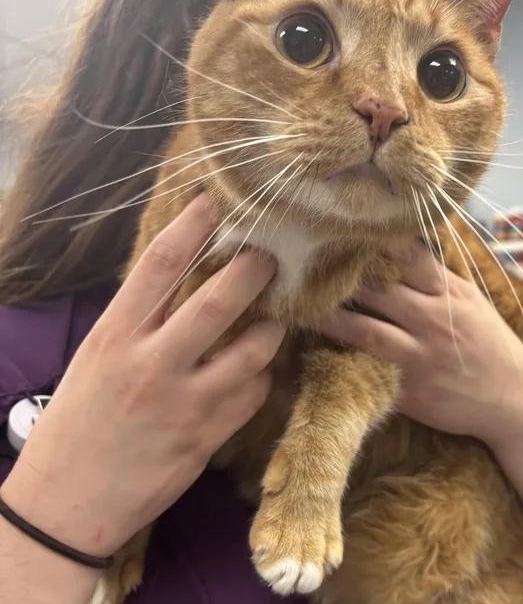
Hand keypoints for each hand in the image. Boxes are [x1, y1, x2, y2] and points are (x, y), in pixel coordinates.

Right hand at [1, 195, 284, 559]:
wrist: (66, 506)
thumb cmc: (79, 422)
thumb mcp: (97, 358)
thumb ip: (141, 318)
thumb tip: (187, 274)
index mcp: (114, 337)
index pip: (159, 265)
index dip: (193, 225)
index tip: (218, 201)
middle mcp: (151, 365)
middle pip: (219, 300)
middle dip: (255, 270)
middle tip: (271, 255)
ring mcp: (184, 404)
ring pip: (253, 348)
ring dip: (271, 327)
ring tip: (271, 318)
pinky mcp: (208, 438)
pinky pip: (255, 393)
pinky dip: (262, 375)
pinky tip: (255, 371)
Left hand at [314, 240, 522, 446]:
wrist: (513, 398)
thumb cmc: (487, 342)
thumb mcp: (469, 300)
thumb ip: (434, 276)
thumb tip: (399, 242)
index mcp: (448, 291)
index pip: (409, 255)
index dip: (374, 240)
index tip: (342, 226)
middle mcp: (432, 318)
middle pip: (378, 288)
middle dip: (340, 276)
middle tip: (301, 262)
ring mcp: (419, 355)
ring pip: (364, 329)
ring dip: (328, 317)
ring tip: (296, 304)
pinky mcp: (409, 389)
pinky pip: (368, 370)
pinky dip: (341, 359)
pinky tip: (312, 351)